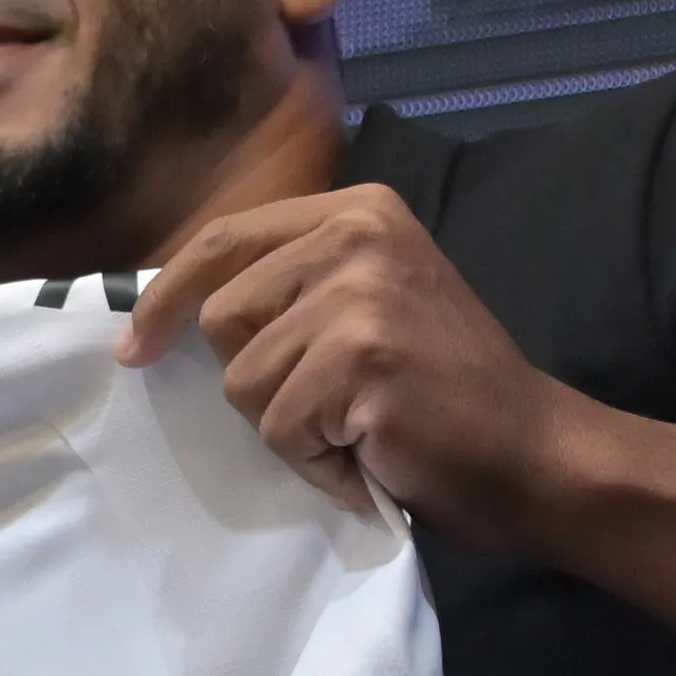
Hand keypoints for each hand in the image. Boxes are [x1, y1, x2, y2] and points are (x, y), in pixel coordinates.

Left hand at [115, 184, 589, 541]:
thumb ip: (291, 287)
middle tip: (329, 402)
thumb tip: (165, 311)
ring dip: (290, 428)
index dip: (166, 296)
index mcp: (357, 212)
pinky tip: (370, 454)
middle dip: (257, 379)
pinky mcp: (362, 361)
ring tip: (358, 429)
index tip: (136, 345)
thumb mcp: (367, 305)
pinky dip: (316, 463)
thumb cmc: (444, 394)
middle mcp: (358, 237)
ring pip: (243, 382)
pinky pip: (280, 430)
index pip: (223, 241)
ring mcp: (361, 296)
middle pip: (221, 317)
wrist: (538, 456)